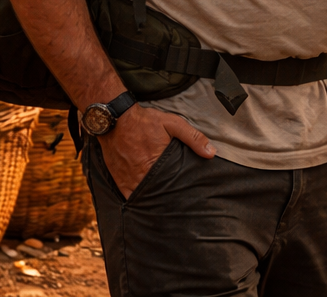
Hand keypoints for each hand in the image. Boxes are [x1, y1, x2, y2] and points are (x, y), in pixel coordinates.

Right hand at [94, 105, 214, 198]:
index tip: (185, 199)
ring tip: (162, 208)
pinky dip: (136, 200)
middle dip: (166, 199)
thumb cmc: (145, 121)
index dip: (178, 193)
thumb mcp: (173, 124)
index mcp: (155, 164)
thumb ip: (193, 138)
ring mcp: (127, 179)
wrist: (115, 118)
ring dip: (151, 201)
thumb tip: (211, 153)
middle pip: (156, 194)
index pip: (170, 186)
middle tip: (176, 206)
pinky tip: (144, 203)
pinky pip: (127, 196)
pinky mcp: (117, 178)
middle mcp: (140, 175)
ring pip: (142, 197)